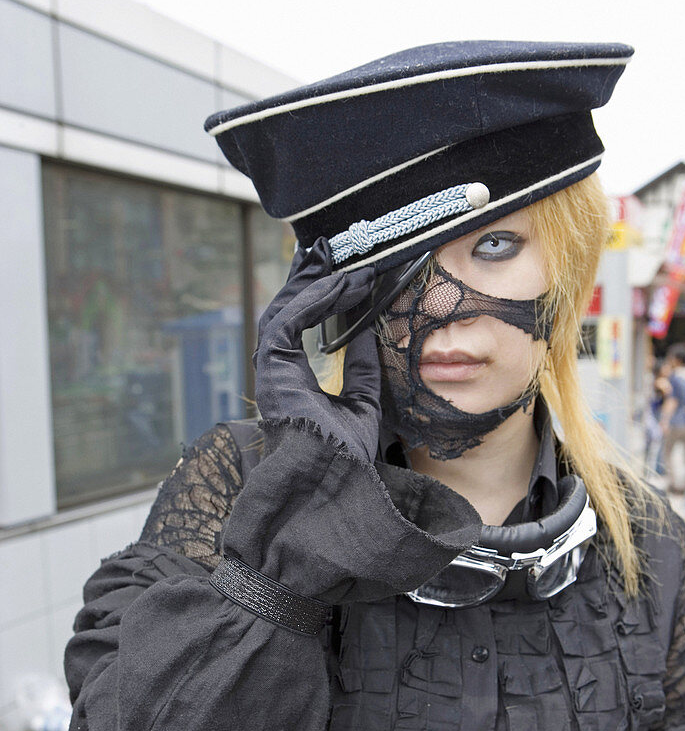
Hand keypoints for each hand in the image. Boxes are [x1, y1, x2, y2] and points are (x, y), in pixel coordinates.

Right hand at [254, 239, 380, 461]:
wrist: (337, 482)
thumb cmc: (348, 455)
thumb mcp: (363, 398)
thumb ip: (362, 364)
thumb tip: (367, 328)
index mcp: (292, 380)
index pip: (296, 326)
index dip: (314, 296)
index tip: (337, 272)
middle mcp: (276, 373)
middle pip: (284, 311)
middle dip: (304, 278)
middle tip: (324, 249)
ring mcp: (270, 371)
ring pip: (282, 311)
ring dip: (309, 282)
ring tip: (332, 257)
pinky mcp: (272, 370)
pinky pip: (288, 322)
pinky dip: (314, 300)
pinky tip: (339, 286)